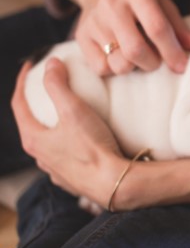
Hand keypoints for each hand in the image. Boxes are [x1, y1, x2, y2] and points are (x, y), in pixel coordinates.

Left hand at [12, 59, 189, 209]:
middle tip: (48, 88)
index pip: (18, 104)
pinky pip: (64, 155)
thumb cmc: (92, 147)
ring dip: (52, 125)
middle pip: (31, 124)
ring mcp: (55, 170)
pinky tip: (81, 139)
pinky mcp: (72, 178)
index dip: (22, 82)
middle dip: (37, 104)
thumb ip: (59, 85)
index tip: (30, 66)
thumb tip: (51, 64)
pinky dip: (67, 142)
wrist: (114, 183)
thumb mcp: (74, 110)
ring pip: (48, 142)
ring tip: (66, 113)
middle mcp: (40, 157)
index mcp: (34, 139)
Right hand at [57, 0, 189, 74]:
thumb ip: (178, 27)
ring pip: (119, 63)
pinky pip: (101, 68)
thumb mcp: (162, 3)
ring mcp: (93, 20)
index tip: (182, 66)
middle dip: (152, 63)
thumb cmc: (139, 0)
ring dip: (134, 67)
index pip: (157, 28)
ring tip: (137, 56)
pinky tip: (119, 55)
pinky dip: (114, 68)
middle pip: (135, 50)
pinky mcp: (81, 37)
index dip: (172, 51)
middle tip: (157, 61)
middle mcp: (111, 3)